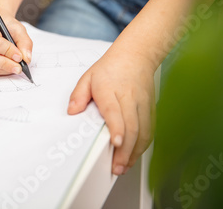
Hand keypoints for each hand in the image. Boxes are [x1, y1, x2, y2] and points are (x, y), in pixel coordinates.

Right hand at [0, 15, 32, 74]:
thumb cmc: (4, 26)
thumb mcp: (17, 29)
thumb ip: (24, 42)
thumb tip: (26, 58)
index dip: (7, 51)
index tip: (19, 57)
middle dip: (4, 64)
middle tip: (18, 67)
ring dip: (2, 69)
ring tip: (14, 67)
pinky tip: (6, 67)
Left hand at [68, 48, 155, 174]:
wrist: (136, 56)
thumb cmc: (111, 68)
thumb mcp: (88, 77)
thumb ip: (78, 96)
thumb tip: (72, 111)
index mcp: (110, 91)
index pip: (115, 112)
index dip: (117, 128)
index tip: (115, 142)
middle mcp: (129, 99)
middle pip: (131, 127)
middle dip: (125, 150)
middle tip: (117, 166)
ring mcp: (142, 105)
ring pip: (143, 132)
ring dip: (134, 152)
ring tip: (124, 166)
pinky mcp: (150, 110)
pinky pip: (149, 131)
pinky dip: (142, 146)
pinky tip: (133, 155)